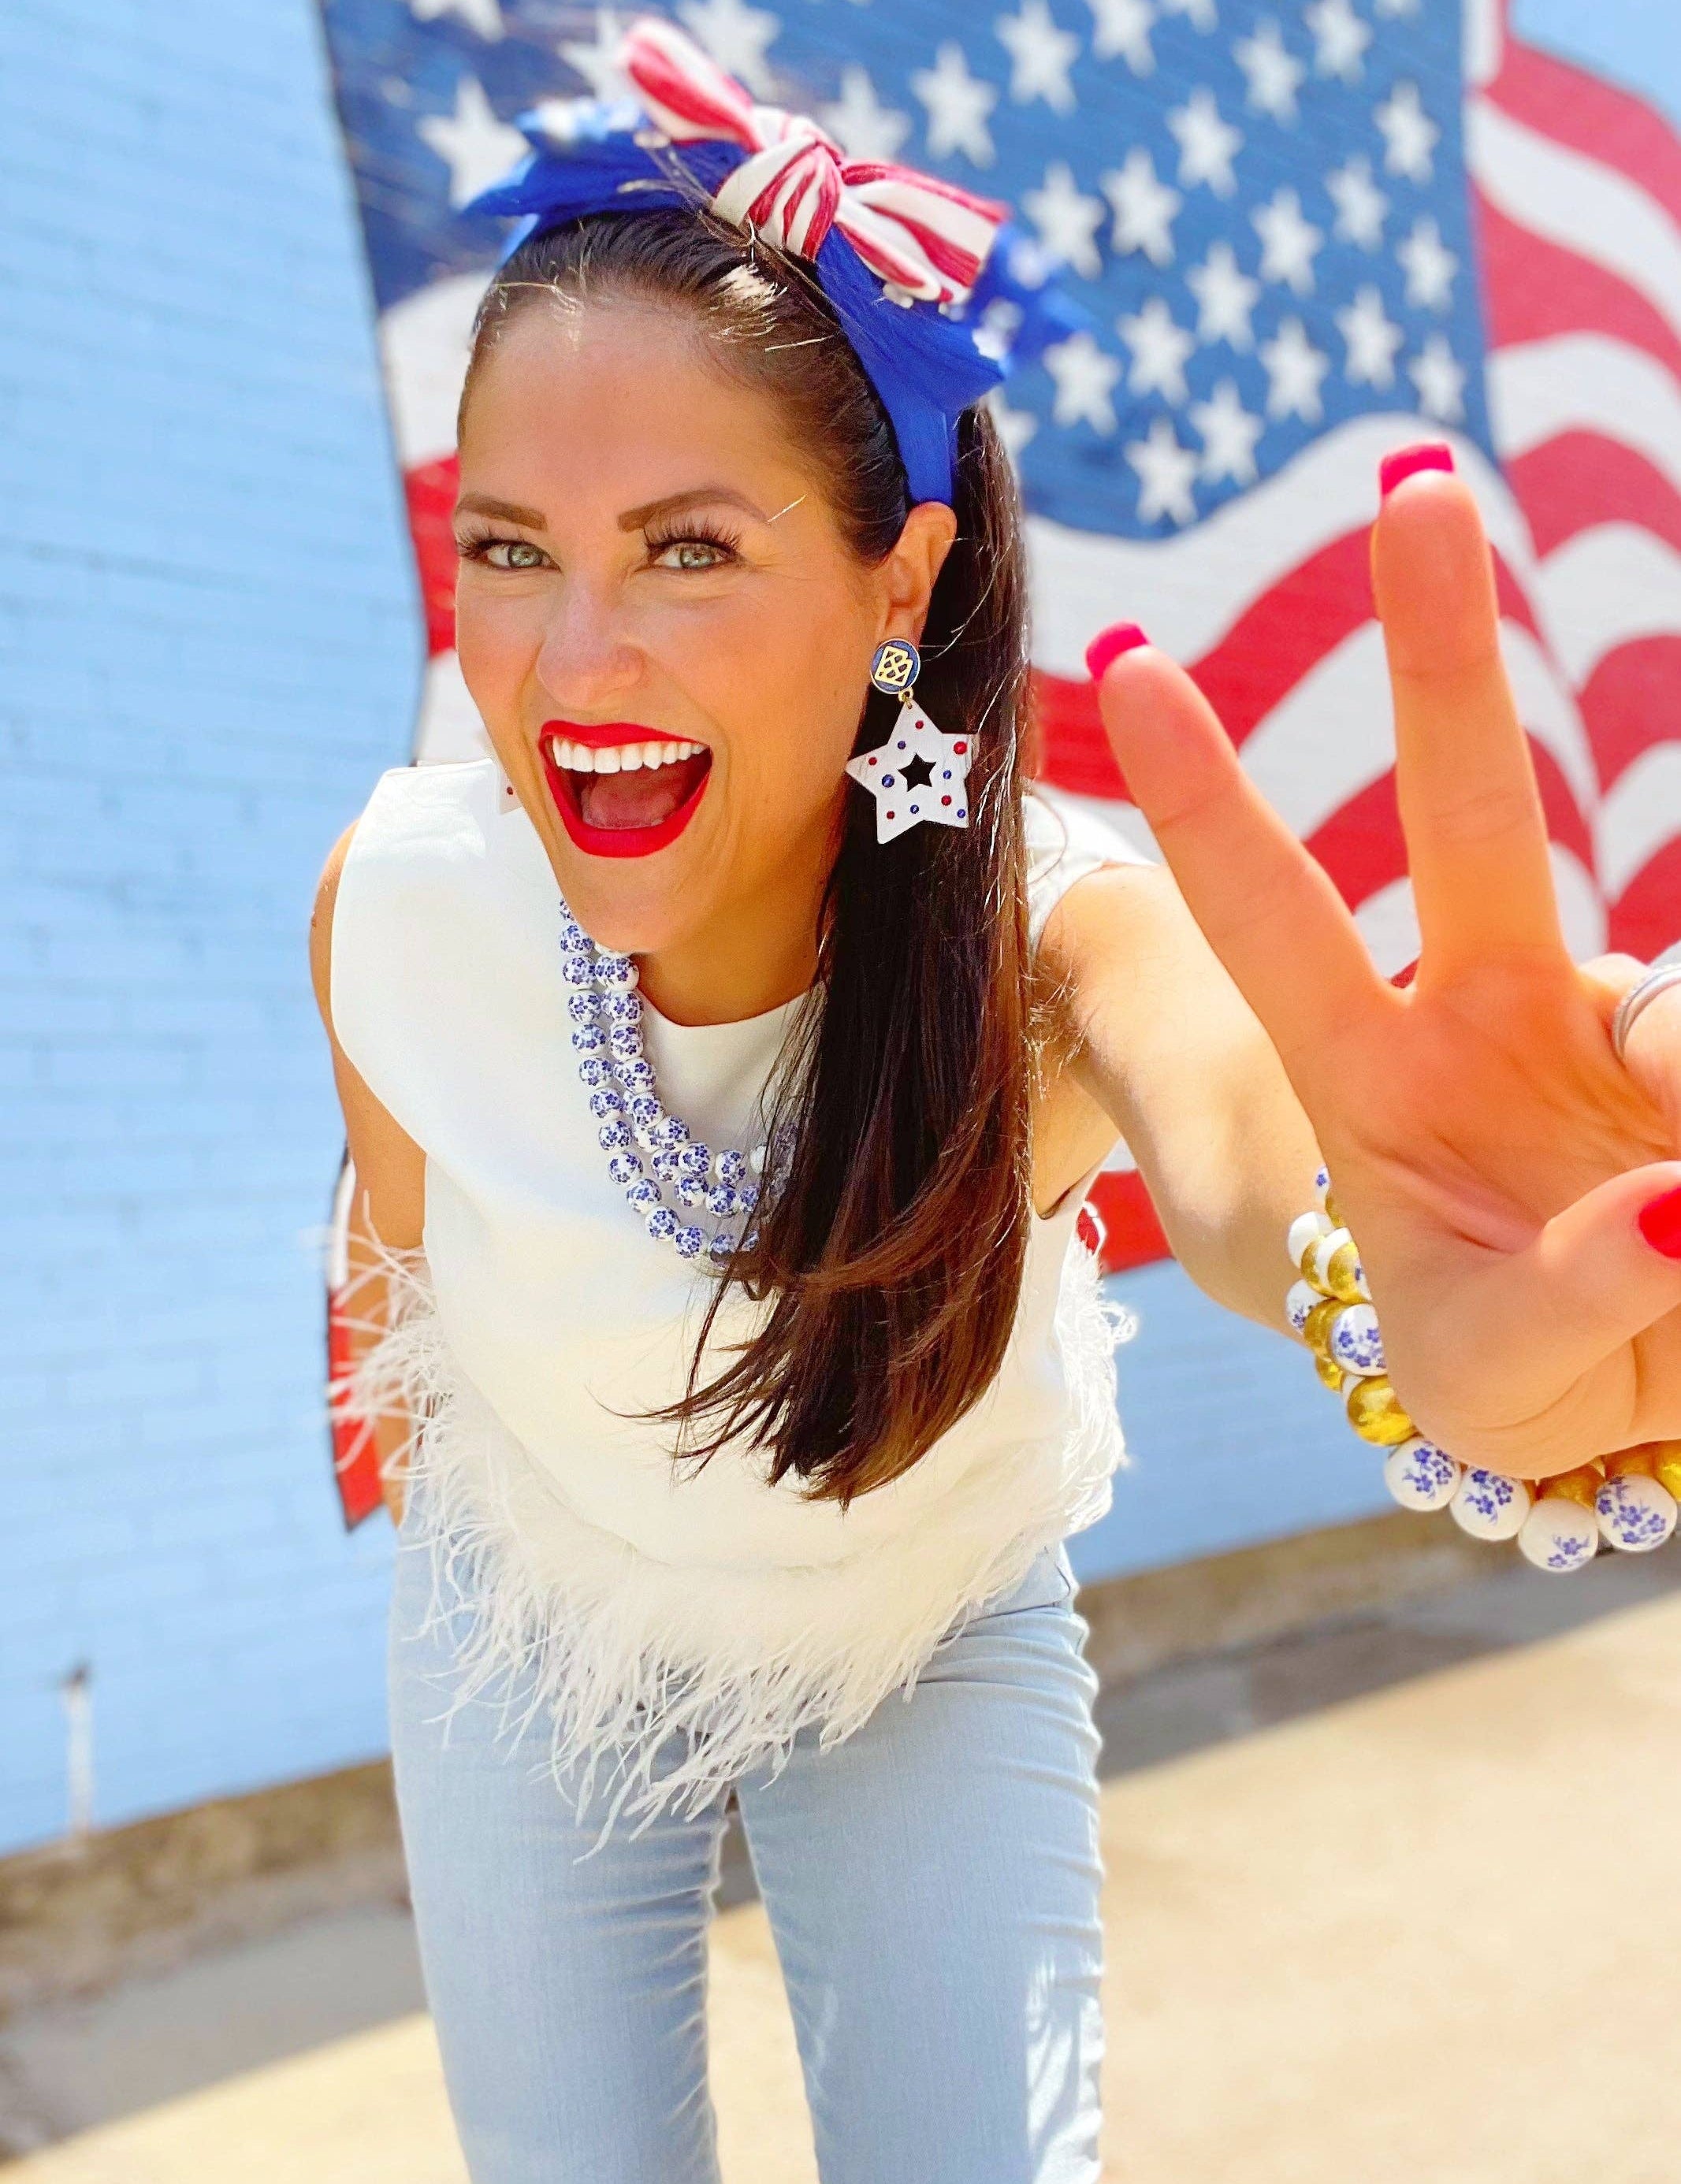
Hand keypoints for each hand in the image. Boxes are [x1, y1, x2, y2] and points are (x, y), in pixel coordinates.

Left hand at [1095, 462, 1680, 1479]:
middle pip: (1466, 809)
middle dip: (1439, 651)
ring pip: (1662, 999)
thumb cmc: (1514, 1371)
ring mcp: (1612, 1019)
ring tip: (1659, 1227)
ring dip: (1670, 1084)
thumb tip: (1672, 1201)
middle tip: (1412, 488)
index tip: (1126, 669)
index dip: (1206, 803)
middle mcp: (1493, 1010)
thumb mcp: (1493, 1370)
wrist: (1640, 1400)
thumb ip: (1568, 1298)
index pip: (1274, 918)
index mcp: (1378, 1073)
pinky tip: (1672, 1195)